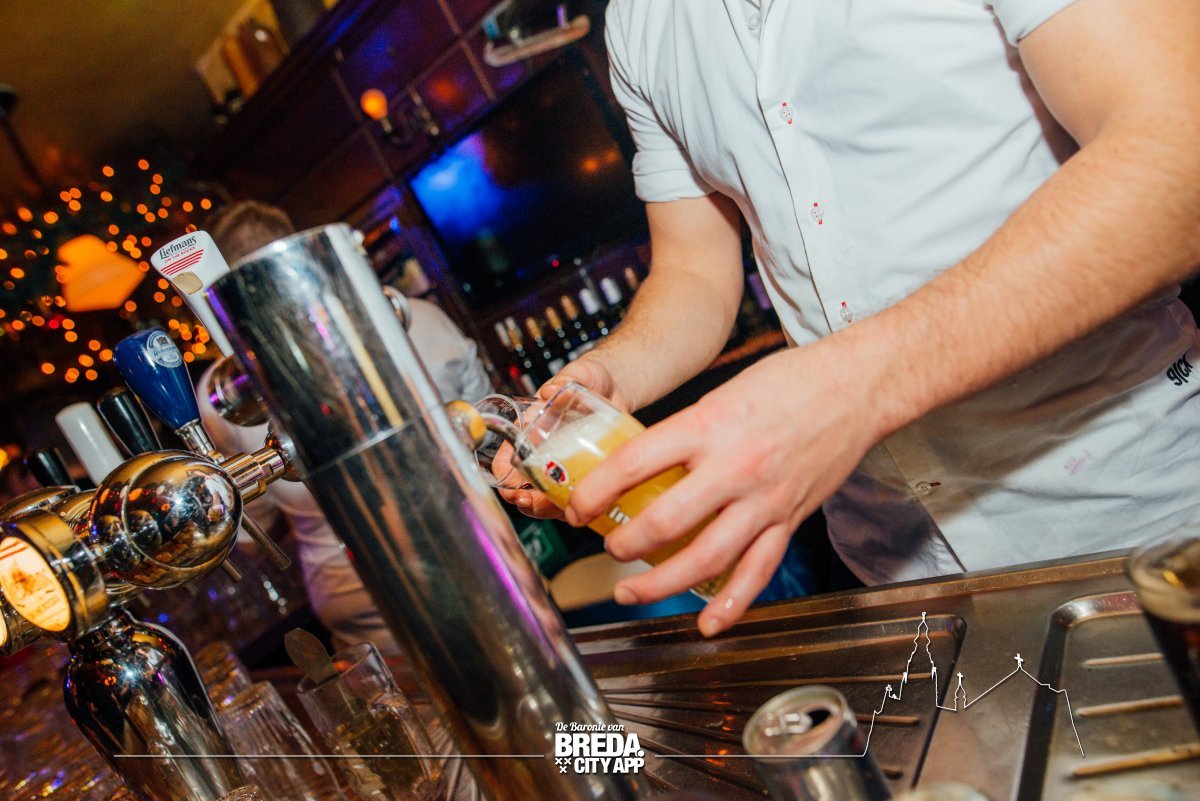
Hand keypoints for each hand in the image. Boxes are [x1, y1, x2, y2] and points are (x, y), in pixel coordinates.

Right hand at [497, 357, 629, 517]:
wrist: (616, 385)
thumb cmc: (590, 377)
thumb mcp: (579, 374)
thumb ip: (567, 380)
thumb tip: (552, 390)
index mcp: (530, 430)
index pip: (506, 458)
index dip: (504, 477)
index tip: (511, 488)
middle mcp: (543, 451)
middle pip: (525, 486)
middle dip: (526, 500)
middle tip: (533, 502)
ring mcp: (562, 464)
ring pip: (548, 497)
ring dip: (548, 508)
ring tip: (556, 508)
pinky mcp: (583, 472)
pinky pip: (574, 496)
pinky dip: (575, 506)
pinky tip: (582, 505)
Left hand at [564, 338, 886, 636]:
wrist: (856, 386)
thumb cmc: (790, 381)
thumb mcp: (722, 394)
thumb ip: (685, 432)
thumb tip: (640, 463)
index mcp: (709, 425)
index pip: (636, 462)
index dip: (597, 491)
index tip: (578, 506)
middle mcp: (735, 465)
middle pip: (666, 520)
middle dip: (624, 543)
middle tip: (606, 548)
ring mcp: (765, 498)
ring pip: (706, 557)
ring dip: (661, 584)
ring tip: (630, 592)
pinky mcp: (790, 518)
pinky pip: (757, 570)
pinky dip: (731, 603)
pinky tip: (708, 622)